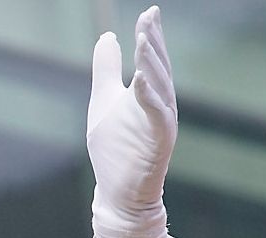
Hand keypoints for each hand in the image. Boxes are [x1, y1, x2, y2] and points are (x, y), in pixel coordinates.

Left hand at [86, 6, 175, 237]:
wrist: (117, 193)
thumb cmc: (115, 150)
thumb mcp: (104, 102)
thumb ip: (107, 71)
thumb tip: (107, 36)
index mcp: (149, 95)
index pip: (151, 60)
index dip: (150, 36)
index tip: (149, 12)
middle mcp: (160, 105)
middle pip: (159, 69)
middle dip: (154, 43)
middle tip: (149, 17)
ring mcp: (161, 124)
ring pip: (160, 89)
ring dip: (152, 65)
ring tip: (143, 41)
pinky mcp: (158, 143)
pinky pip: (157, 117)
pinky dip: (150, 98)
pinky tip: (141, 80)